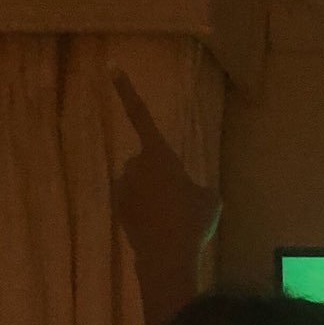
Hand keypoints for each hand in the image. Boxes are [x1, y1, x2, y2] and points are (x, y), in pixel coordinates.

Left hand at [111, 70, 220, 268]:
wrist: (168, 256)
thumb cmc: (192, 221)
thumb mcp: (211, 201)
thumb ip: (200, 187)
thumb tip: (194, 191)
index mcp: (159, 153)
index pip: (141, 115)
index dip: (127, 91)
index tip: (111, 68)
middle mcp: (135, 163)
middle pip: (146, 162)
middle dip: (159, 176)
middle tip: (180, 202)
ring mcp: (124, 187)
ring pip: (139, 185)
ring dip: (152, 196)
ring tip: (171, 221)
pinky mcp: (118, 208)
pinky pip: (134, 205)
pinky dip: (144, 214)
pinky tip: (159, 231)